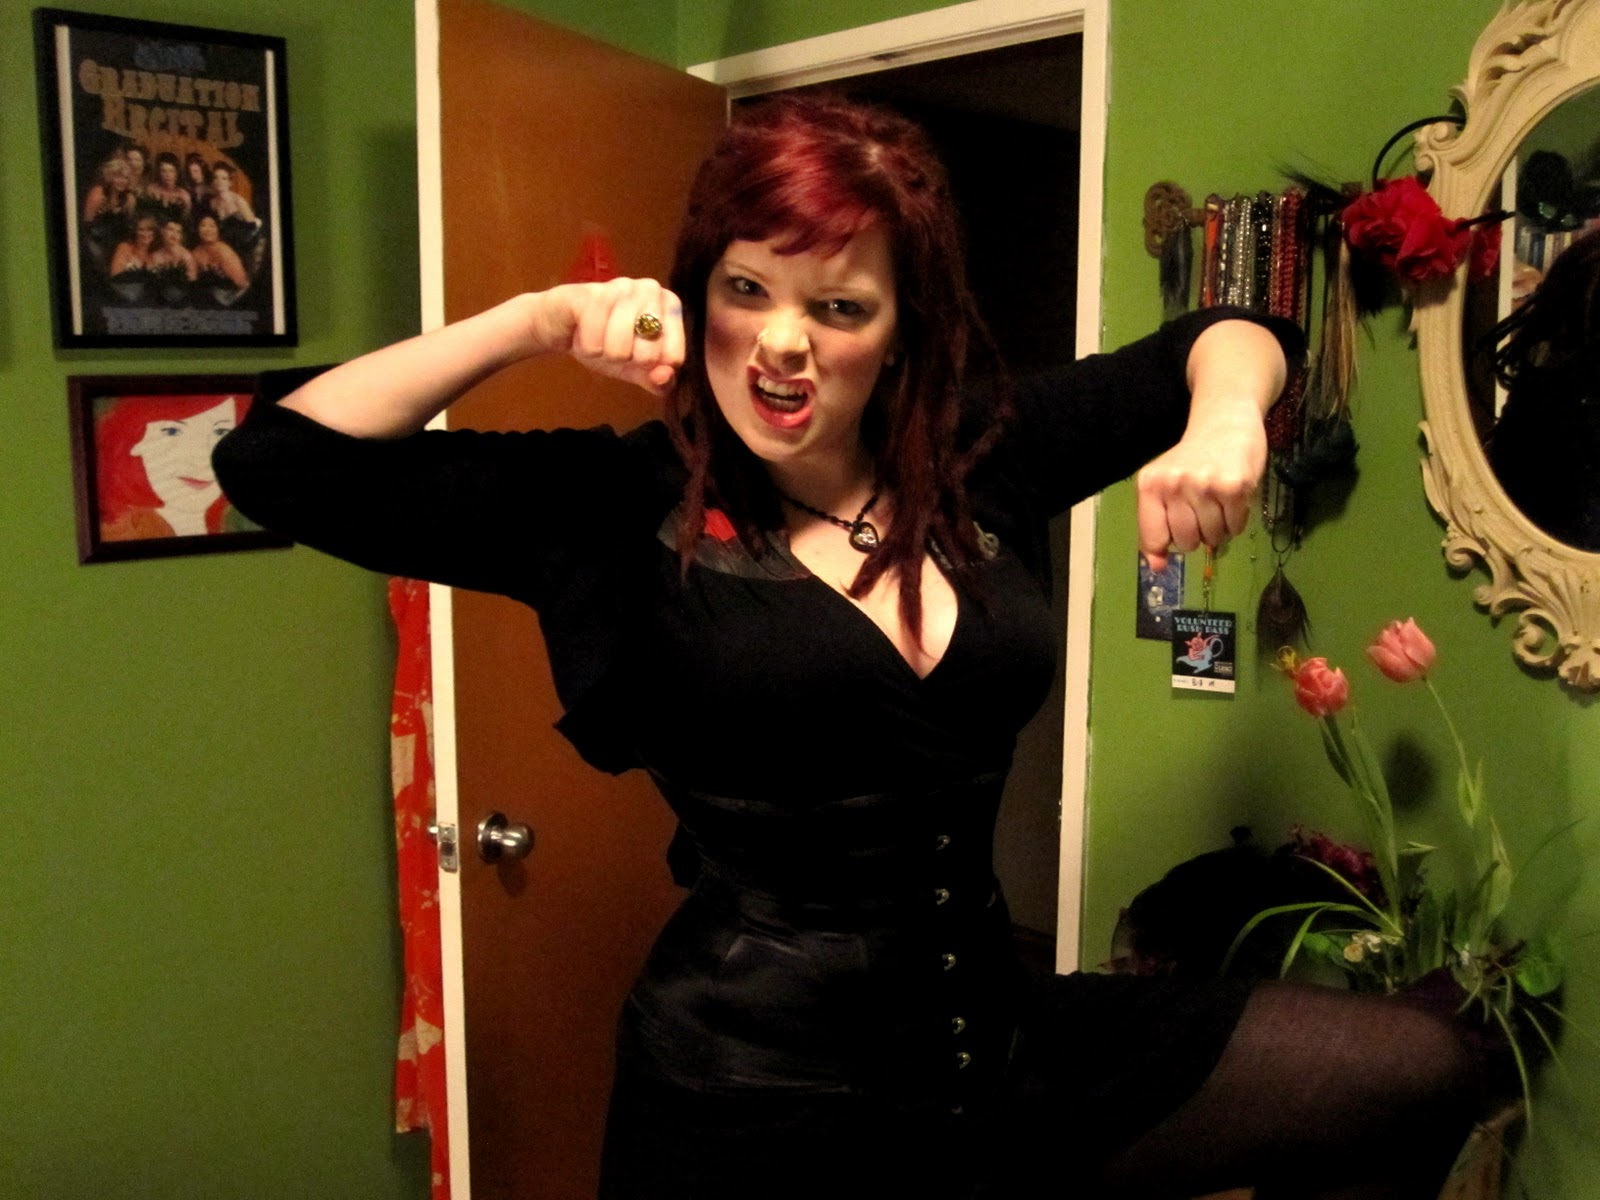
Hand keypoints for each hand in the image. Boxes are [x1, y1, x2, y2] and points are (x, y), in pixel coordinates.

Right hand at [531, 278, 685, 396]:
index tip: (635, 354)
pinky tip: (581, 333)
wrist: (562, 326)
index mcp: (670, 305)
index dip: (649, 368)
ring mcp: (622, 286)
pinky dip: (587, 346)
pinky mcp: (592, 292)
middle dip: (625, 359)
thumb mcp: (634, 368)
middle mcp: (651, 289)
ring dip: (603, 353)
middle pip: (648, 355)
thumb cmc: (605, 343)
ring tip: (597, 338)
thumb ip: (657, 380)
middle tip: (613, 344)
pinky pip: (595, 337)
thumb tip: (664, 376)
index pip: (673, 357)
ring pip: (620, 347)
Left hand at [1136, 402, 1266, 572]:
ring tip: (1218, 503)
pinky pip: (1235, 527)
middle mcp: (1174, 485)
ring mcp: (1204, 485)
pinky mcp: (1234, 486)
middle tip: (1202, 511)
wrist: (1225, 421)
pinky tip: (1233, 499)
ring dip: (1219, 529)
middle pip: (1186, 542)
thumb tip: (1157, 568)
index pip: (1152, 538)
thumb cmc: (1192, 460)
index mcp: (1149, 485)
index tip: (1176, 536)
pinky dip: (1237, 521)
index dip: (1167, 546)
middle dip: (1197, 536)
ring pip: (1212, 538)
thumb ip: (1156, 526)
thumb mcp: (1164, 487)